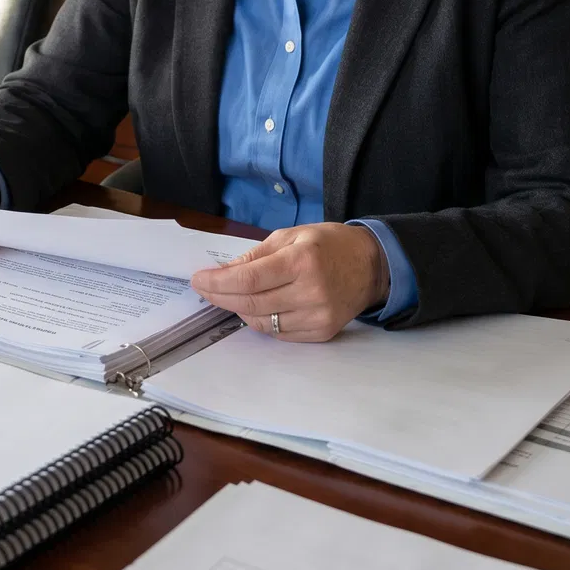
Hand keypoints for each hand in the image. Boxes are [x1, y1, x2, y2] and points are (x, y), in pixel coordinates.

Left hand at [189, 223, 389, 341]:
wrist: (371, 266)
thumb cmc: (329, 244)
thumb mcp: (292, 235)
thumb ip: (256, 254)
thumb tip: (224, 272)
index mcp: (302, 261)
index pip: (249, 280)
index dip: (218, 283)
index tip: (198, 280)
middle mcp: (311, 292)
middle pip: (251, 303)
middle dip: (220, 297)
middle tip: (204, 289)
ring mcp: (317, 316)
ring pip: (262, 322)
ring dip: (239, 310)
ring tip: (228, 297)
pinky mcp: (322, 333)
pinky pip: (279, 333)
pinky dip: (261, 321)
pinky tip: (255, 308)